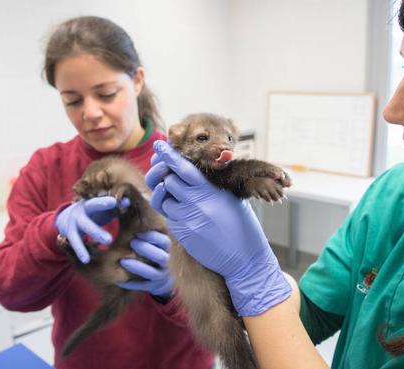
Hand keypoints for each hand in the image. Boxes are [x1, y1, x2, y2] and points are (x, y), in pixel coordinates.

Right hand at [55, 196, 129, 263]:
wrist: (67, 216)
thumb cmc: (94, 211)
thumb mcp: (103, 207)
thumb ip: (115, 205)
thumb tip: (128, 201)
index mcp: (89, 205)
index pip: (97, 203)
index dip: (104, 203)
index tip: (114, 202)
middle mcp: (78, 214)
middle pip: (86, 224)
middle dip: (96, 232)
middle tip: (109, 240)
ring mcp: (71, 226)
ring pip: (76, 237)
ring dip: (82, 247)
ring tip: (88, 258)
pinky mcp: (68, 237)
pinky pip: (72, 246)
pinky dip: (79, 252)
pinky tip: (85, 260)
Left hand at [118, 231, 173, 296]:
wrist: (160, 278)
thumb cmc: (148, 252)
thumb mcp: (146, 240)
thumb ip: (136, 227)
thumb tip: (124, 210)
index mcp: (164, 248)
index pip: (164, 241)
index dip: (153, 237)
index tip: (138, 232)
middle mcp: (165, 262)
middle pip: (161, 256)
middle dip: (147, 250)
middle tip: (132, 243)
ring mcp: (160, 276)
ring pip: (153, 273)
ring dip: (139, 267)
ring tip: (123, 262)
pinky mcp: (152, 287)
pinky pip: (142, 286)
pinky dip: (131, 283)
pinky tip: (118, 280)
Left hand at [145, 140, 290, 315]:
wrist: (244, 259)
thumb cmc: (242, 226)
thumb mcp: (231, 199)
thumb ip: (212, 185)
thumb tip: (194, 171)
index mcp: (211, 192)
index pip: (184, 168)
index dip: (169, 155)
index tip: (159, 144)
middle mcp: (197, 205)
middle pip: (168, 182)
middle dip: (166, 176)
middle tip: (168, 173)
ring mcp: (187, 221)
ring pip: (164, 201)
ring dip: (167, 196)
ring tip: (179, 196)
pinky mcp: (182, 235)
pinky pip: (169, 217)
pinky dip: (173, 212)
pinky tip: (185, 214)